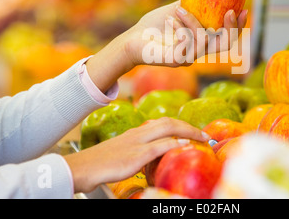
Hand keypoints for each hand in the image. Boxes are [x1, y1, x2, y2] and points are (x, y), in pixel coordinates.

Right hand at [64, 117, 209, 193]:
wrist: (83, 167)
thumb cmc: (101, 162)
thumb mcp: (123, 151)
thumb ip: (139, 149)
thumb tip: (156, 152)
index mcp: (136, 132)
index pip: (163, 123)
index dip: (181, 125)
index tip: (195, 132)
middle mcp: (138, 133)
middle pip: (169, 122)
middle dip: (189, 126)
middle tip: (205, 134)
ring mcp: (137, 143)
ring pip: (167, 129)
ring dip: (188, 131)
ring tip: (202, 137)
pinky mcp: (135, 156)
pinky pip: (159, 146)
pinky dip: (174, 144)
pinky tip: (186, 145)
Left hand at [125, 0, 248, 66]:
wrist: (133, 39)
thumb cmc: (154, 25)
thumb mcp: (178, 9)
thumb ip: (194, 3)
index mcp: (201, 42)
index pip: (226, 37)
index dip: (238, 26)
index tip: (244, 8)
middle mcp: (198, 52)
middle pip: (226, 45)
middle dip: (231, 28)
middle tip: (230, 11)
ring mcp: (188, 58)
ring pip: (205, 40)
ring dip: (193, 21)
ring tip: (178, 10)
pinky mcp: (177, 60)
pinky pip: (188, 43)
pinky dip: (181, 27)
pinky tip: (170, 20)